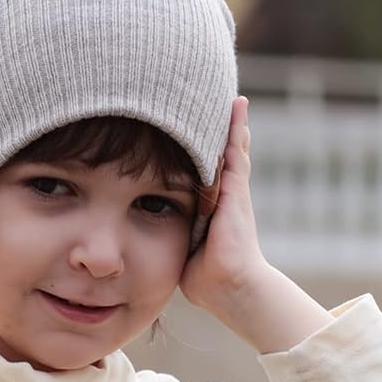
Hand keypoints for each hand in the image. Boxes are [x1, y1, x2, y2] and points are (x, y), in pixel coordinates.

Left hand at [179, 96, 268, 314]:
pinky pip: (236, 152)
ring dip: (230, 121)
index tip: (187, 125)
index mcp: (210, 206)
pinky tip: (236, 107)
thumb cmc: (206, 278)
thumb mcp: (181, 248)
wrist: (230, 287)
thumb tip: (144, 237)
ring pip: (230, 147)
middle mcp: (223, 194)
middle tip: (210, 98)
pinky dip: (236, 129)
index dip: (197, 148)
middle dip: (214, 129)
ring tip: (228, 94)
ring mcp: (232, 191)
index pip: (202, 170)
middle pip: (219, 153)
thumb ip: (169, 235)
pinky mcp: (237, 190)